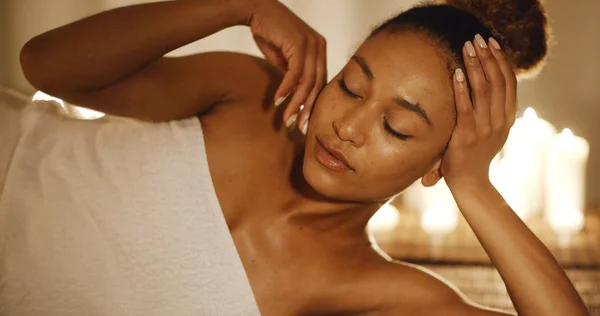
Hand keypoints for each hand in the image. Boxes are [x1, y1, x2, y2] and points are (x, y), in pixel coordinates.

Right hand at [248, 0, 326, 132]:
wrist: (256, 9)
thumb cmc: (270, 33)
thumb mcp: (284, 59)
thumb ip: (293, 75)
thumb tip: (295, 97)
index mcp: (319, 51)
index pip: (320, 83)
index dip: (312, 104)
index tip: (304, 122)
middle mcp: (319, 47)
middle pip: (317, 85)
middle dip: (307, 109)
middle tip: (300, 128)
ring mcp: (311, 44)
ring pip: (307, 82)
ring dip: (296, 103)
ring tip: (287, 119)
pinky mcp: (299, 43)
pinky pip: (295, 73)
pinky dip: (286, 89)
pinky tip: (278, 101)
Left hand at [442, 35, 516, 187]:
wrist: (470, 183)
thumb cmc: (475, 154)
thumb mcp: (491, 130)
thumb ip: (491, 110)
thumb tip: (486, 85)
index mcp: (507, 118)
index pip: (509, 83)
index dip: (502, 61)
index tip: (493, 44)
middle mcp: (499, 121)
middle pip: (497, 81)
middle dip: (487, 57)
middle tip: (477, 39)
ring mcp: (484, 129)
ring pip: (483, 90)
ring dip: (475, 66)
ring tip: (467, 48)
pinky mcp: (466, 136)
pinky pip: (465, 108)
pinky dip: (462, 89)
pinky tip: (457, 73)